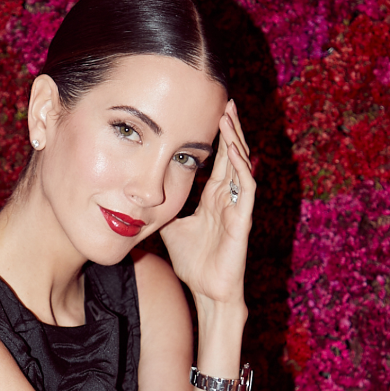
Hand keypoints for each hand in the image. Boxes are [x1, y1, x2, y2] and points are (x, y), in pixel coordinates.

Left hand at [160, 100, 254, 306]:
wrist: (205, 289)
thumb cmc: (193, 260)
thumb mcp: (171, 225)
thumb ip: (164, 207)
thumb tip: (142, 194)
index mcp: (213, 198)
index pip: (218, 160)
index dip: (217, 136)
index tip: (212, 111)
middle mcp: (228, 198)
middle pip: (233, 155)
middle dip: (231, 128)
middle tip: (227, 100)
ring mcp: (237, 208)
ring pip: (242, 167)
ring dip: (237, 141)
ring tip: (230, 116)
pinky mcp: (243, 221)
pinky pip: (247, 190)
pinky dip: (242, 169)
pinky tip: (236, 151)